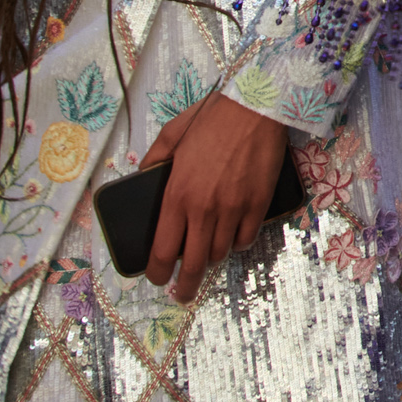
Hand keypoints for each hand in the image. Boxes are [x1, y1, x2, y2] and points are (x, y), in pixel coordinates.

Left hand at [138, 92, 287, 301]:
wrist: (256, 106)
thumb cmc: (213, 116)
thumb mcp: (172, 134)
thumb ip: (154, 159)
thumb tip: (143, 176)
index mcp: (176, 195)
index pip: (162, 250)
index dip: (157, 273)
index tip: (157, 279)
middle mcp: (203, 209)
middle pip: (192, 264)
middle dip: (185, 287)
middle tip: (182, 294)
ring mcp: (233, 209)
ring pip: (219, 253)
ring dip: (210, 258)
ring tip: (206, 255)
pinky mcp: (258, 204)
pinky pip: (245, 239)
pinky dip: (237, 243)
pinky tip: (233, 236)